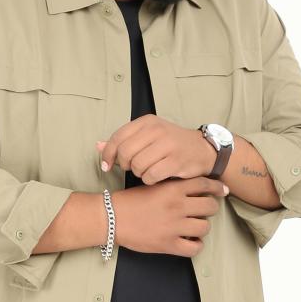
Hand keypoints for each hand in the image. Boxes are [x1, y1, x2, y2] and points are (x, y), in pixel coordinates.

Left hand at [96, 115, 219, 183]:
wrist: (202, 150)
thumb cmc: (171, 145)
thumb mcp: (147, 136)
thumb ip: (123, 141)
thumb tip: (98, 146)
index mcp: (147, 122)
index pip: (118, 137)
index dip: (108, 154)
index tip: (106, 166)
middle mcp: (157, 130)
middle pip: (125, 153)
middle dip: (124, 165)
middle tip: (132, 168)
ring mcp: (167, 145)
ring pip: (137, 165)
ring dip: (138, 173)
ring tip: (147, 171)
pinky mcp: (176, 161)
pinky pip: (151, 175)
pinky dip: (149, 180)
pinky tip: (155, 177)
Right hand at [106, 175, 228, 256]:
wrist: (112, 218)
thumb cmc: (130, 201)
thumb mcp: (153, 185)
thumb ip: (173, 186)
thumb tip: (194, 187)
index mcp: (173, 189)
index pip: (204, 185)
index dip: (217, 188)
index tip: (222, 191)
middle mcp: (177, 206)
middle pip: (210, 206)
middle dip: (209, 208)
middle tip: (202, 211)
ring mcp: (174, 226)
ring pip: (205, 227)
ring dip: (202, 226)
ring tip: (194, 226)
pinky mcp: (168, 244)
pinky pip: (194, 248)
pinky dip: (195, 245)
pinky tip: (189, 241)